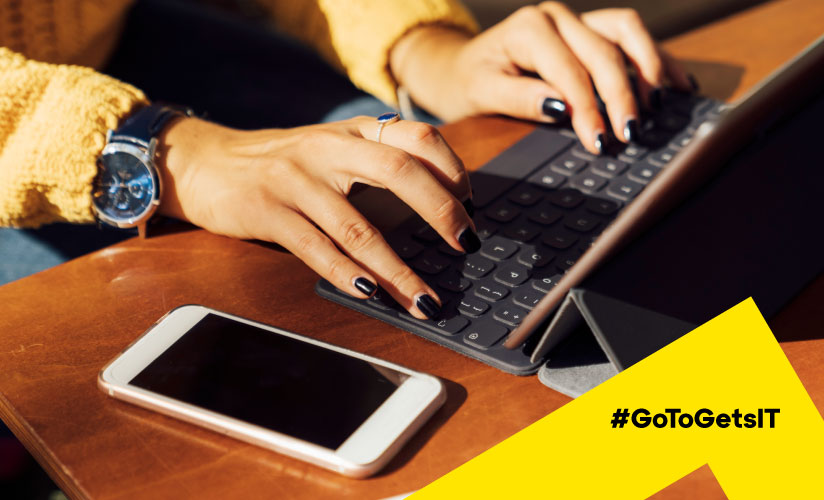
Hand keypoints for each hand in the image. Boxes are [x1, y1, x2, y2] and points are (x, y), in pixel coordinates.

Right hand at [157, 116, 477, 318]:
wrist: (203, 162)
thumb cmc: (279, 164)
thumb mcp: (331, 150)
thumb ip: (376, 164)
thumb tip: (441, 205)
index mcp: (352, 132)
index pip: (417, 136)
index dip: (452, 168)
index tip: (473, 203)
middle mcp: (328, 149)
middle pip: (399, 171)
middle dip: (440, 211)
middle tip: (467, 245)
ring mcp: (296, 180)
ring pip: (358, 226)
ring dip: (397, 269)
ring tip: (425, 300)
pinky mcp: (267, 211)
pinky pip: (316, 249)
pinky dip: (347, 274)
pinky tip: (371, 294)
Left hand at [390, 2, 690, 153]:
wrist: (465, 65)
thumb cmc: (474, 81)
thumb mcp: (483, 93)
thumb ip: (521, 99)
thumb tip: (561, 107)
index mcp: (529, 28)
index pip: (570, 72)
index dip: (589, 109)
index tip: (602, 142)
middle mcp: (558, 16)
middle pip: (604, 52)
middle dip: (622, 97)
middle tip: (632, 134)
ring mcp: (579, 19)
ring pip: (627, 31)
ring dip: (648, 68)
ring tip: (660, 106)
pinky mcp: (594, 29)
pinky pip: (632, 36)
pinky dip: (656, 59)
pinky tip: (678, 85)